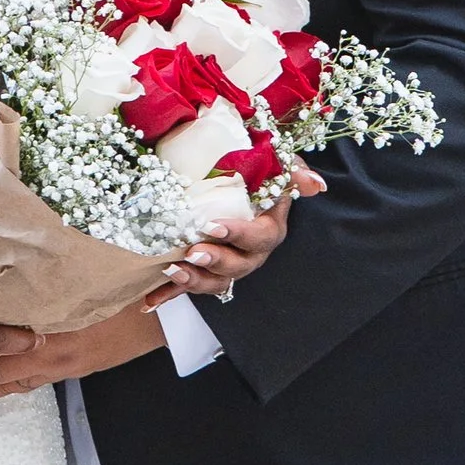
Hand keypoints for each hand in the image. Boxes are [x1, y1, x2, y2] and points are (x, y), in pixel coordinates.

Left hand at [0, 298, 172, 391]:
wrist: (164, 321)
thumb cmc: (128, 294)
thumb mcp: (84, 282)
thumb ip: (42, 283)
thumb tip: (4, 269)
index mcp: (53, 334)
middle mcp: (53, 358)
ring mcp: (60, 369)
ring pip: (9, 383)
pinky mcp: (68, 372)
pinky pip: (28, 382)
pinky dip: (5, 383)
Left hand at [160, 158, 324, 296]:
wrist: (231, 175)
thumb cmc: (255, 167)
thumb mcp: (276, 163)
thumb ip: (293, 171)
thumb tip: (316, 184)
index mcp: (269, 227)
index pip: (261, 236)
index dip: (239, 235)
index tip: (214, 227)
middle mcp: (251, 252)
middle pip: (239, 265)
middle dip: (215, 261)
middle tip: (193, 252)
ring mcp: (227, 263)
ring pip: (217, 282)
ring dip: (194, 281)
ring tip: (173, 271)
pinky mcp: (204, 269)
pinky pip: (188, 286)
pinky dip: (168, 294)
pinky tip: (148, 302)